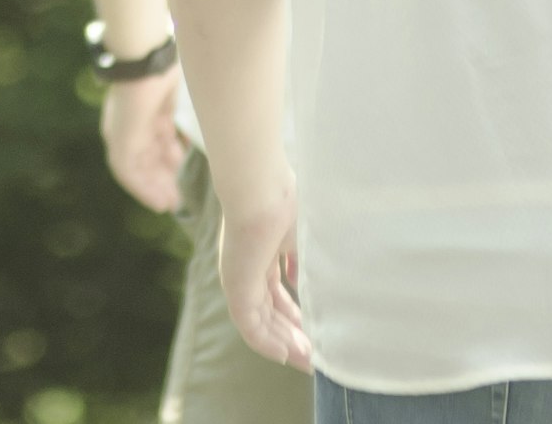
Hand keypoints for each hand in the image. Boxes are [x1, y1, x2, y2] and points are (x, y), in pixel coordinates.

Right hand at [99, 67, 186, 213]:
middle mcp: (130, 129)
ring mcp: (147, 117)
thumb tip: (139, 186)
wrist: (148, 59)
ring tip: (180, 178)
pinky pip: (168, 132)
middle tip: (176, 200)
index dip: (145, 191)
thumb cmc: (135, 100)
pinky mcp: (163, 104)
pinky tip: (183, 151)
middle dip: (159, 182)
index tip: (163, 207)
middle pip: (144, 163)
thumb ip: (128, 163)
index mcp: (118, 138)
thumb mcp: (127, 138)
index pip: (129, 172)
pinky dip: (174, 145)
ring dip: (167, 166)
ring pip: (157, 149)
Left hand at [214, 176, 312, 371]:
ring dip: (284, 343)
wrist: (261, 190)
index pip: (276, 293)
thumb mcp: (302, 235)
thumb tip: (307, 283)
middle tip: (315, 355)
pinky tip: (287, 355)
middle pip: (269, 311)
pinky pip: (250, 326)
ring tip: (307, 361)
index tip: (316, 331)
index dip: (295, 313)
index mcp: (262, 254)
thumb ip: (303, 260)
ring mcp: (240, 280)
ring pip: (261, 322)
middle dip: (293, 333)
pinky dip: (268, 343)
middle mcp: (248, 269)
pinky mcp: (235, 288)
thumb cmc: (287, 203)